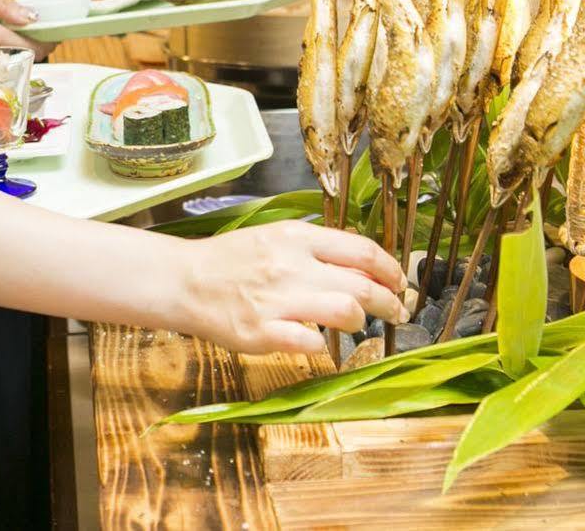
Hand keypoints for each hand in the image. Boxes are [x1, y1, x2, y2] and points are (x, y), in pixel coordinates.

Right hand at [0, 0, 42, 67]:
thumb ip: (3, 7)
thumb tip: (32, 16)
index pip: (30, 49)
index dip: (47, 43)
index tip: (54, 35)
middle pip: (21, 59)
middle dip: (32, 47)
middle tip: (34, 30)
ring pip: (6, 65)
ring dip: (14, 52)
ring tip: (12, 32)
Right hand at [172, 222, 405, 355]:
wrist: (185, 280)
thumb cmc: (232, 260)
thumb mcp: (276, 238)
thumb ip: (316, 248)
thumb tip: (362, 263)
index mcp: (297, 238)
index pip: (362, 250)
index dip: (390, 269)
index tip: (399, 281)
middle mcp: (291, 266)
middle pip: (363, 284)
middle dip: (390, 302)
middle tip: (397, 311)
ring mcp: (278, 301)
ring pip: (345, 310)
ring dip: (361, 321)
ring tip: (360, 325)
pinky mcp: (262, 333)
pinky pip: (309, 343)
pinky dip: (321, 346)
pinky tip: (319, 343)